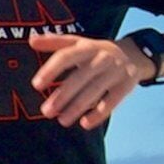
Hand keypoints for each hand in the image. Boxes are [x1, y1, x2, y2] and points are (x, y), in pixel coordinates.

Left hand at [25, 33, 152, 130]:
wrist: (132, 54)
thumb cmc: (96, 51)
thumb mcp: (78, 43)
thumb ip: (54, 42)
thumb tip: (31, 40)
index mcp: (86, 46)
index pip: (66, 56)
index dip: (51, 70)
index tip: (36, 85)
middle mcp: (101, 57)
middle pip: (80, 77)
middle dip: (62, 96)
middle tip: (46, 111)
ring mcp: (115, 71)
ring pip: (95, 91)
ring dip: (77, 107)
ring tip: (62, 120)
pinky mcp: (126, 85)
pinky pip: (112, 101)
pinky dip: (99, 114)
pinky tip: (84, 124)